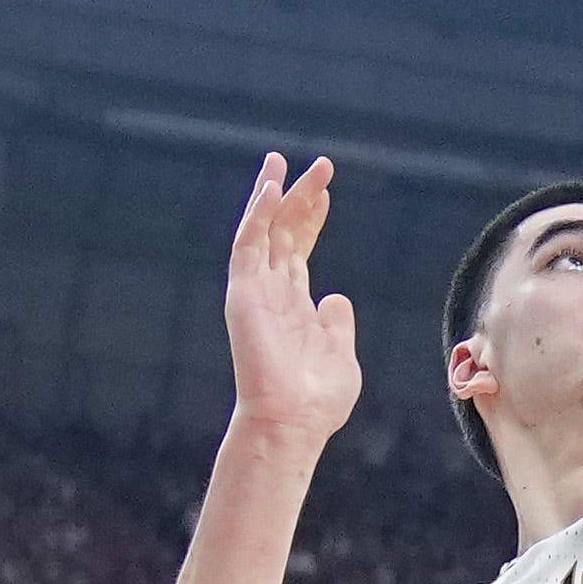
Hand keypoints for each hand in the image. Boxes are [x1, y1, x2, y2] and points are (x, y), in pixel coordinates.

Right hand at [224, 152, 362, 447]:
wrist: (292, 422)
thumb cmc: (316, 401)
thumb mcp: (339, 354)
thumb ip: (336, 325)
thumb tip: (335, 297)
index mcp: (294, 305)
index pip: (298, 250)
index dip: (311, 220)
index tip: (326, 192)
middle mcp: (272, 293)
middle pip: (282, 232)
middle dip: (299, 197)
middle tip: (321, 165)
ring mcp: (255, 291)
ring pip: (262, 230)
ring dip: (274, 194)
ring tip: (285, 160)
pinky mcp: (243, 293)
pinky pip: (247, 245)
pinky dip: (257, 214)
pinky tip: (270, 187)